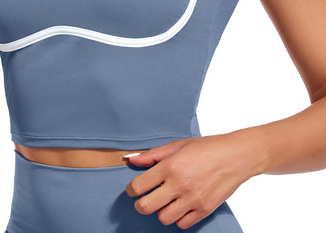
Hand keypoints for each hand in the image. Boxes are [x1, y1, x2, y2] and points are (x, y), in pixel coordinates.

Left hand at [125, 133, 256, 229]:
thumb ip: (153, 155)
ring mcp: (192, 200)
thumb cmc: (207, 147)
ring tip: (165, 200)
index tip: (134, 188)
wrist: (236, 156)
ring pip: (163, 218)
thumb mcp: (177, 145)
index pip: (139, 186)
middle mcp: (180, 185)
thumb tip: (132, 160)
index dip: (132, 189)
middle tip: (143, 198)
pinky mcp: (204, 210)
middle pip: (146, 206)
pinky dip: (178, 217)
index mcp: (170, 166)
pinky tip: (180, 205)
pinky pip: (182, 224)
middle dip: (140, 204)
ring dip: (160, 210)